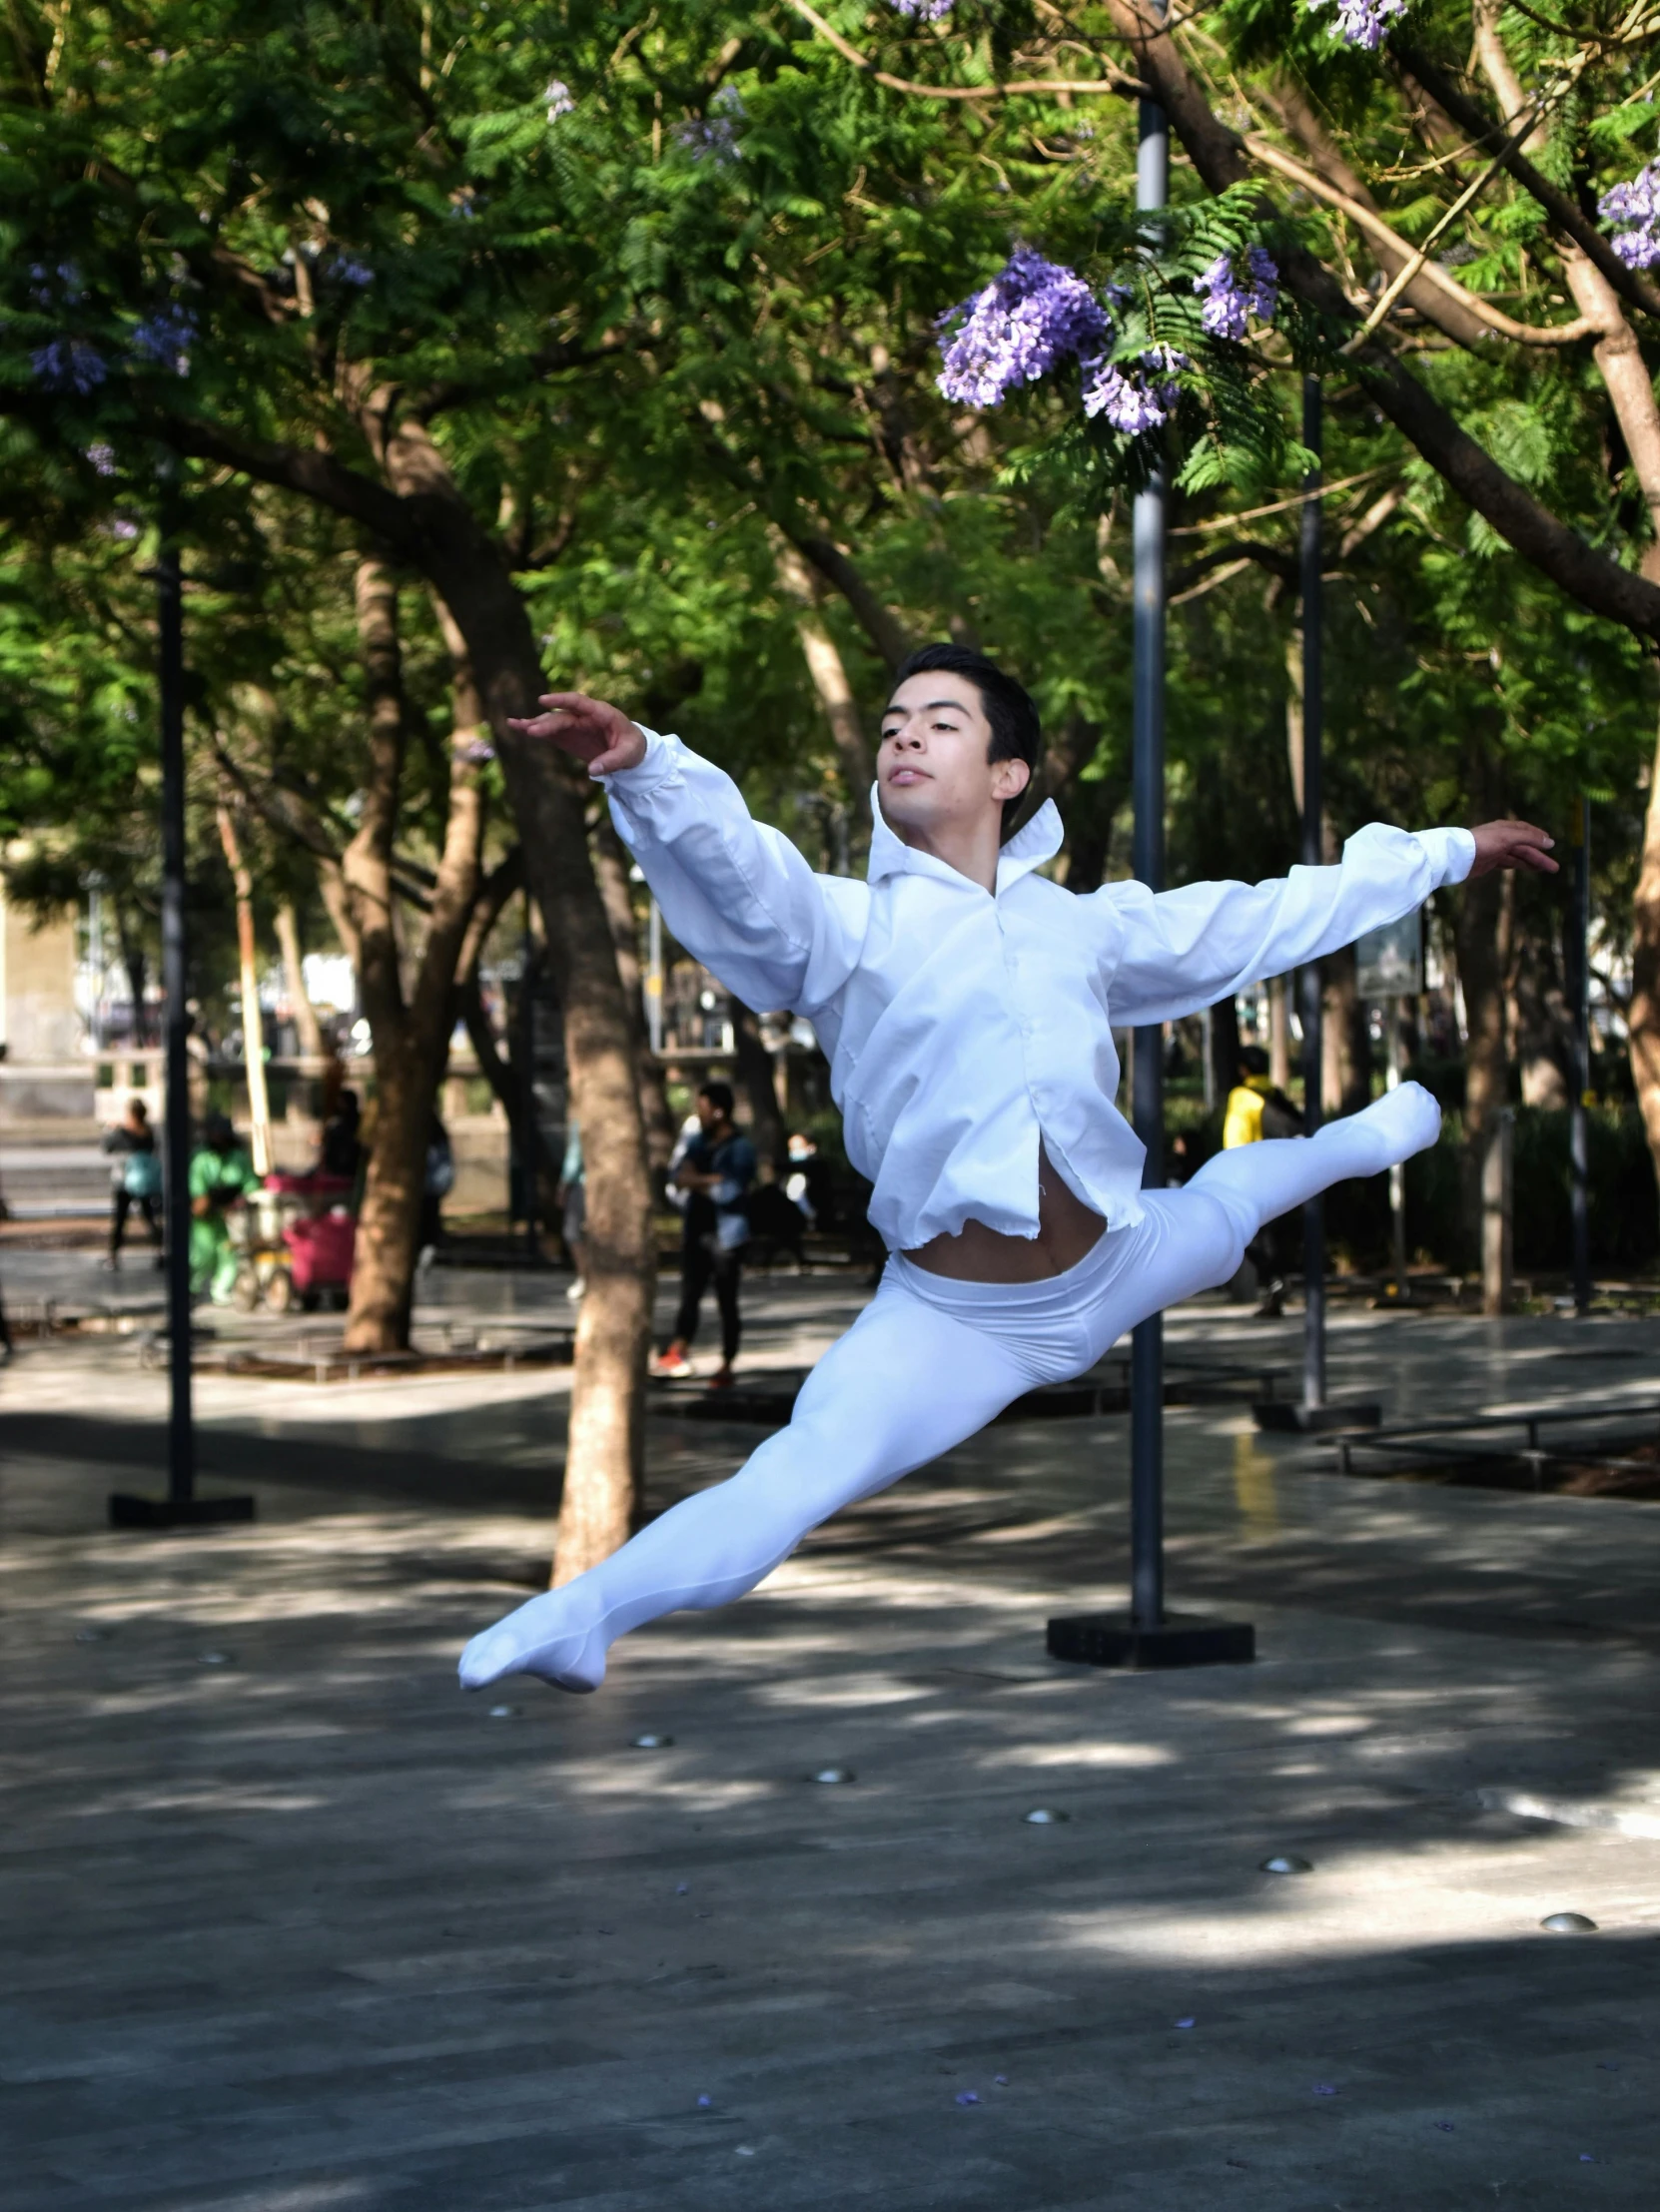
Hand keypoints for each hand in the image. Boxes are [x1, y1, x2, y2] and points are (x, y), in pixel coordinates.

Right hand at [505, 692, 645, 775]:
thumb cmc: (633, 747)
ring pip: (552, 722)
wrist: (631, 750)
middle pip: (562, 716)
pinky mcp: (569, 735)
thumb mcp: (629, 755)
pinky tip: (518, 728)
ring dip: (535, 724)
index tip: (543, 701)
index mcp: (602, 713)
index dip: (561, 700)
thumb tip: (593, 770)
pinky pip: (550, 732)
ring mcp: (575, 725)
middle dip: (546, 722)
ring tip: (515, 725)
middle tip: (531, 730)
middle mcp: (585, 716)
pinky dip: (535, 730)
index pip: (579, 702)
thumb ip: (612, 761)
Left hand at [1468, 820, 1557, 877]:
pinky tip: (1525, 869)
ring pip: (1517, 857)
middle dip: (1540, 857)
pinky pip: (1507, 863)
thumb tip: (1550, 842)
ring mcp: (1495, 850)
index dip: (1539, 836)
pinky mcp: (1489, 862)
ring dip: (1531, 862)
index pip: (1526, 830)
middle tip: (1554, 868)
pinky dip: (1517, 865)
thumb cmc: (1483, 843)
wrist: (1458, 856)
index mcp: (1506, 828)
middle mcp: (1501, 838)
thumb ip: (1530, 838)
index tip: (1551, 844)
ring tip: (1545, 870)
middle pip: (1525, 847)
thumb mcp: (1509, 837)